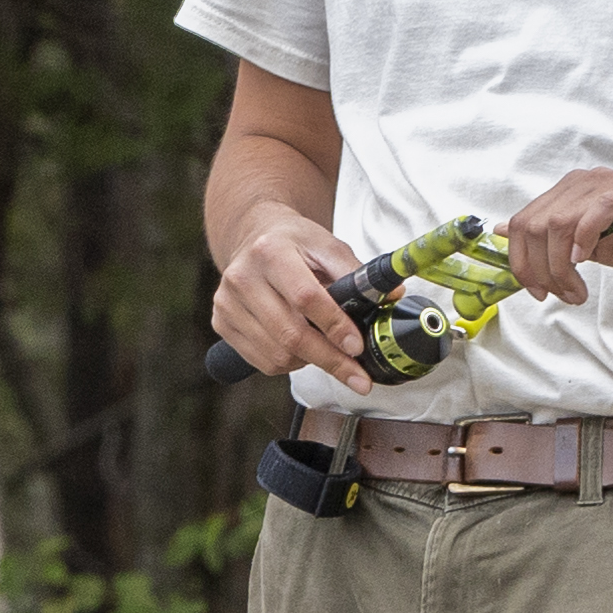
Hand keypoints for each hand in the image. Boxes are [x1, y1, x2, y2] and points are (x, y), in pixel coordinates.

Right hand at [208, 204, 376, 390]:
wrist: (254, 235)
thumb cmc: (294, 243)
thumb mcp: (328, 245)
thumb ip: (357, 273)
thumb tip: (392, 296)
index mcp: (270, 251)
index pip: (305, 297)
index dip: (334, 326)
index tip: (357, 348)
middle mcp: (242, 276)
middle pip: (290, 334)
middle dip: (330, 360)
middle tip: (358, 377)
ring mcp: (226, 302)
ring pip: (276, 355)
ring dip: (310, 361)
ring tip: (326, 349)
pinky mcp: (220, 322)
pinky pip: (262, 361)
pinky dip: (289, 364)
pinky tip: (300, 348)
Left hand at [501, 164, 612, 304]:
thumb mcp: (596, 246)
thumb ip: (555, 241)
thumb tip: (508, 233)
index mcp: (573, 193)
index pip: (523, 223)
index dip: (521, 262)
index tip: (537, 291)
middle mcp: (585, 183)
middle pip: (532, 224)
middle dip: (537, 270)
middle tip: (559, 295)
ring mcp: (608, 187)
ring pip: (555, 224)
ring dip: (559, 268)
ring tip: (578, 291)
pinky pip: (591, 213)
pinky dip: (582, 242)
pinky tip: (589, 262)